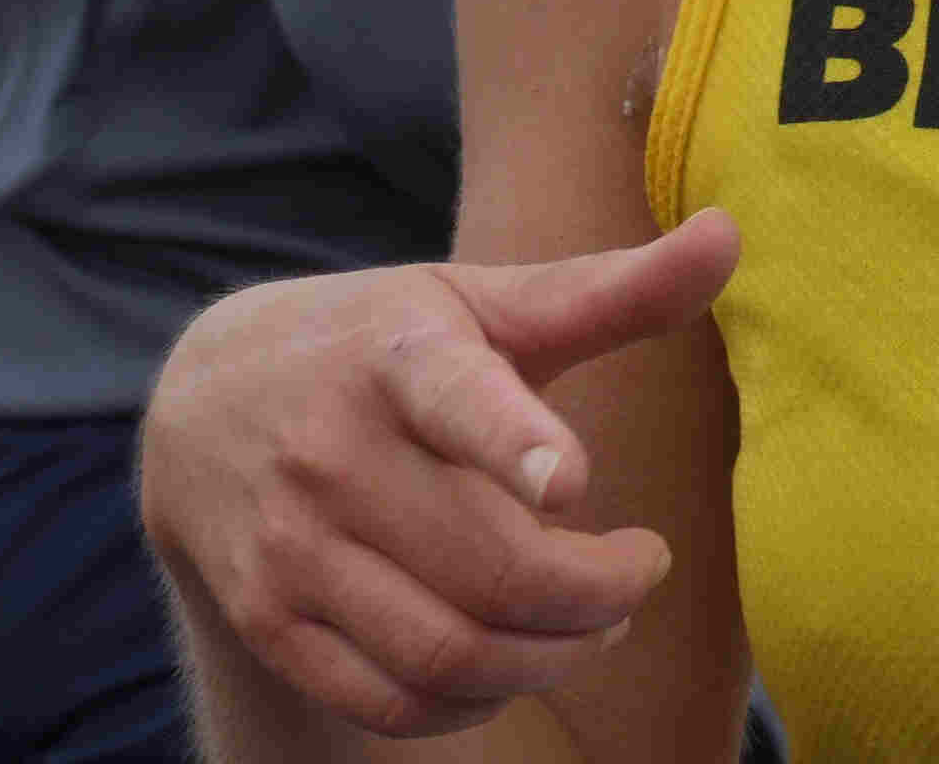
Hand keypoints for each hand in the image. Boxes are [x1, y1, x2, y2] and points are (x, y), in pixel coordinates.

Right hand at [141, 208, 740, 740]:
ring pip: (445, 650)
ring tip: (598, 622)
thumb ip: (611, 287)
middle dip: (599, 593)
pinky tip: (518, 659)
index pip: (457, 399)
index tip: (573, 481)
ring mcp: (293, 547)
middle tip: (644, 567)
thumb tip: (732, 235)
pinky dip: (475, 702)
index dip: (515, 443)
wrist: (206, 399)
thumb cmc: (388, 342)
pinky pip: (389, 701)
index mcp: (400, 356)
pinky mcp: (268, 620)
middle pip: (488, 567)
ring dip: (551, 657)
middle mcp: (334, 454)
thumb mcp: (486, 299)